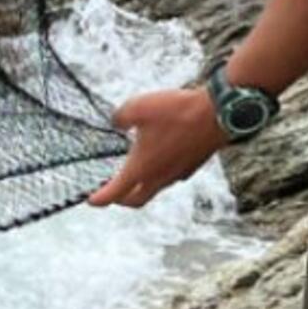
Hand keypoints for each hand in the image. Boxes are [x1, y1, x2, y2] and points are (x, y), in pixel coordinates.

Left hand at [87, 87, 228, 208]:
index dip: (101, 198)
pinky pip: (169, 177)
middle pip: (137, 199)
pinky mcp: (191, 165)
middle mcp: (160, 176)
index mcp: (142, 167)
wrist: (216, 114)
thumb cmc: (175, 111)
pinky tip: (155, 159)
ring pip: (154, 188)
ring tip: (130, 175)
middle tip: (111, 194)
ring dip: (140, 186)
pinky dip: (156, 175)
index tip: (91, 201)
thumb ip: (120, 118)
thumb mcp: (136, 107)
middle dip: (121, 200)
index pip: (117, 191)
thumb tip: (116, 123)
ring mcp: (178, 173)